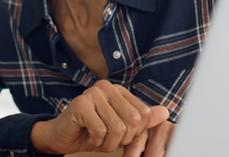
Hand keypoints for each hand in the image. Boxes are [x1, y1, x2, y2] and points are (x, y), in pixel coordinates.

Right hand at [30, 80, 168, 155]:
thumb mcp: (121, 128)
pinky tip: (89, 137)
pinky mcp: (80, 104)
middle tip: (109, 140)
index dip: (135, 133)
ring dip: (109, 143)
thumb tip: (166, 112)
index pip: (143, 113)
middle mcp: (106, 87)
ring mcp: (92, 93)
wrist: (62, 136)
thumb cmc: (92, 132)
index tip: (121, 136)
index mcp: (118, 90)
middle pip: (133, 120)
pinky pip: (100, 130)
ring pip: (117, 127)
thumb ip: (143, 120)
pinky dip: (97, 141)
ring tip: (99, 139)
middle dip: (123, 139)